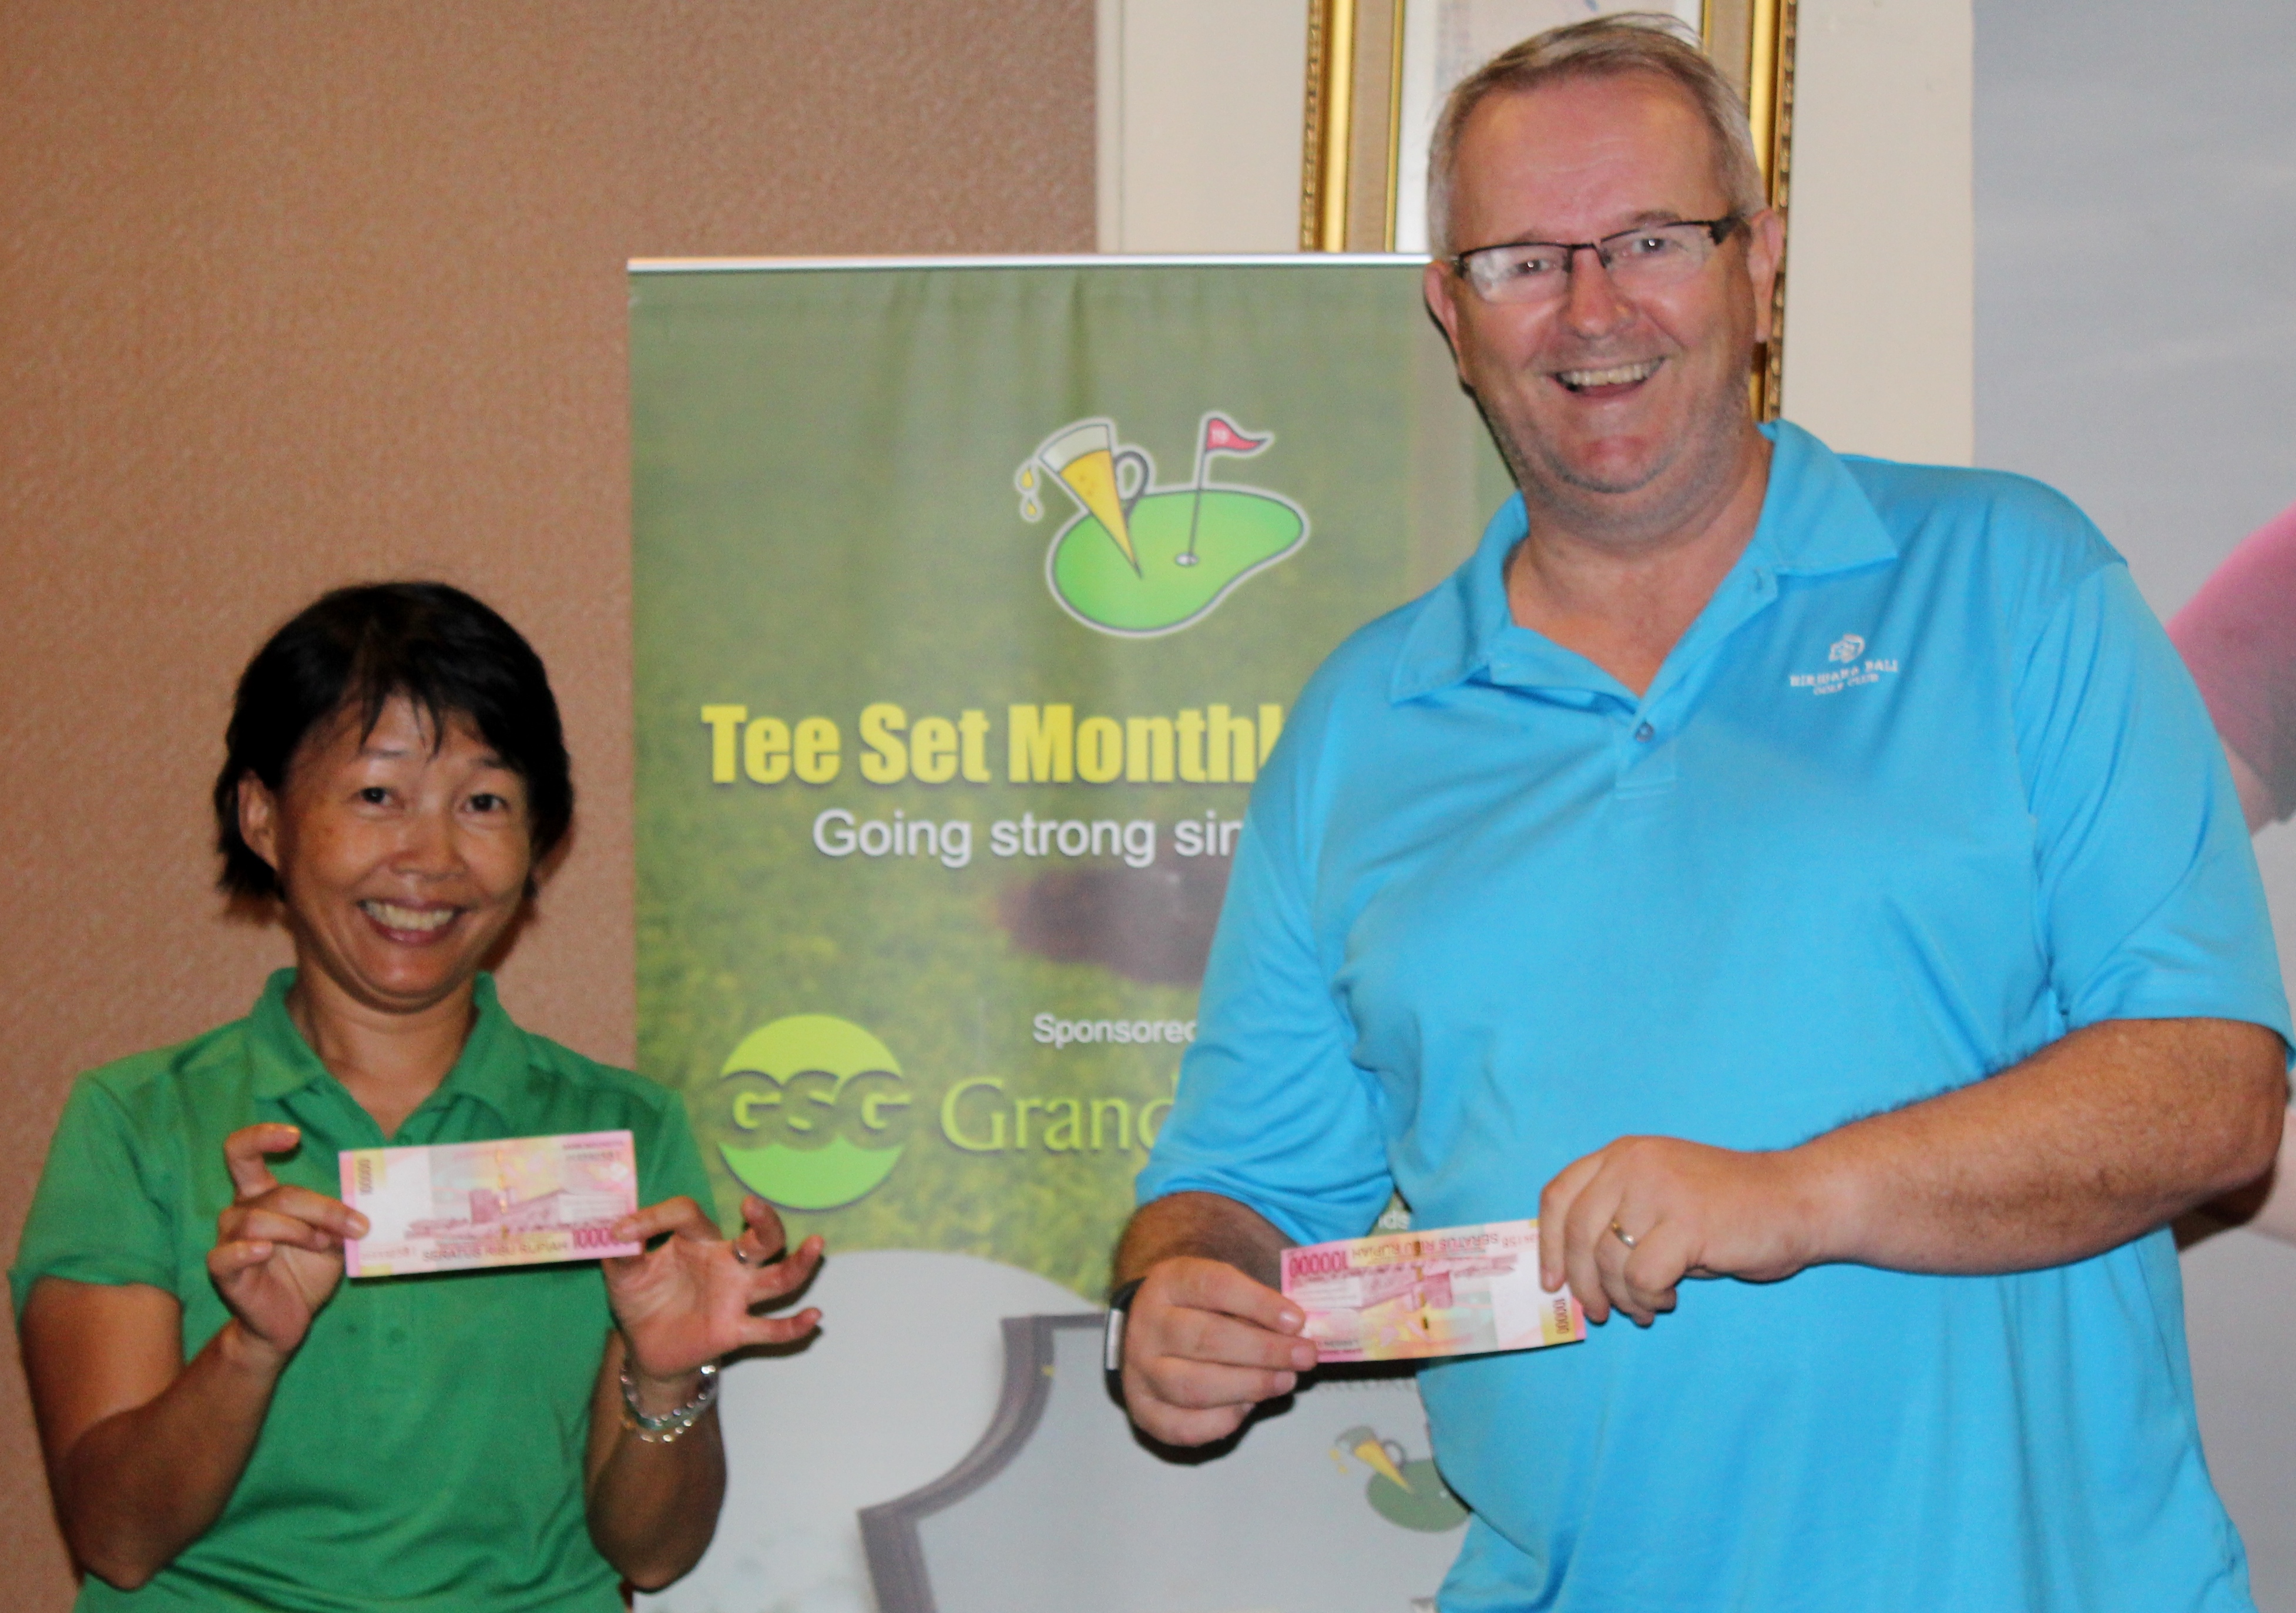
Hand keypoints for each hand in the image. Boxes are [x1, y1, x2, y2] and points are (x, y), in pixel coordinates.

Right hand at [207, 1123, 366, 1358]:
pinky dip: (244, 1250)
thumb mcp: (333, 1241)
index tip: (293, 1135)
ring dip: (298, 1231)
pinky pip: (223, 1255)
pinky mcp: (223, 1273)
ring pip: (257, 1220)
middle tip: (355, 1227)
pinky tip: (264, 1250)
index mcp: (262, 1197)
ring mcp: (228, 1241)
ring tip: (321, 1245)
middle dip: (322, 1209)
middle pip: (277, 1195)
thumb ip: (340, 1221)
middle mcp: (240, 1213)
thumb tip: (365, 1208)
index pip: (243, 1154)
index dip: (261, 1137)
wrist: (288, 1319)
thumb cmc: (307, 1272)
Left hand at [603, 1194, 822, 1391]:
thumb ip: (621, 1252)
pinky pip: (769, 1329)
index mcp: (697, 1240)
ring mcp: (736, 1297)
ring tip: (815, 1245)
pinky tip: (814, 1318)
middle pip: (760, 1238)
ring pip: (778, 1278)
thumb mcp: (624, 1274)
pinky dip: (793, 1326)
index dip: (655, 1217)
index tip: (622, 1232)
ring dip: (799, 1264)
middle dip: (764, 1221)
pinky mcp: (735, 1330)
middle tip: (753, 1206)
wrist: (646, 1349)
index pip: (688, 1215)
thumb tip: (614, 1231)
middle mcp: (726, 1263)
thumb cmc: (642, 1299)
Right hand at [1119, 1257, 1316, 1446]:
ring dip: (1249, 1386)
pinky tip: (1249, 1405)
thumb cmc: (1200, 1308)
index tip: (1297, 1320)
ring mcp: (1139, 1371)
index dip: (1259, 1304)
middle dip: (1264, 1350)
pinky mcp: (1143, 1411)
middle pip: (1206, 1339)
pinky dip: (1224, 1419)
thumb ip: (1254, 1305)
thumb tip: (1296, 1333)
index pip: (1214, 1287)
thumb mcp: (1221, 1289)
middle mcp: (1147, 1325)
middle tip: (1304, 1356)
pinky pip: (1185, 1426)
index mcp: (1168, 1283)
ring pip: (1194, 1387)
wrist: (1150, 1332)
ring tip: (1285, 1381)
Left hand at [1538, 1136, 1825, 1326]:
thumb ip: (1621, 1218)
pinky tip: (1671, 1296)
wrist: (1798, 1200)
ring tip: (1647, 1306)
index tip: (1552, 1282)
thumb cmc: (1731, 1208)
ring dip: (1623, 1296)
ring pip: (1608, 1260)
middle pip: (1576, 1233)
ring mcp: (1658, 1189)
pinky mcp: (1685, 1221)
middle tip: (1599, 1313)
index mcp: (1623, 1154)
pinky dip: (1649, 1296)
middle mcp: (1633, 1163)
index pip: (1559, 1195)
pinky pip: (1641, 1276)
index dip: (1548, 1244)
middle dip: (1583, 1283)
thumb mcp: (1663, 1198)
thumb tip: (1574, 1274)